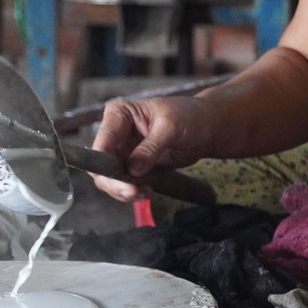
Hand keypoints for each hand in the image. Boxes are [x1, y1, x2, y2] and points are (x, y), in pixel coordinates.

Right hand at [89, 95, 214, 201]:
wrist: (206, 129)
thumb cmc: (189, 117)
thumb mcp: (170, 127)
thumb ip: (150, 147)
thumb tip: (132, 168)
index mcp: (118, 114)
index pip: (102, 140)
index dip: (103, 161)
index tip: (117, 177)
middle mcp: (115, 133)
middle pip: (101, 164)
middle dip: (114, 181)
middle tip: (132, 192)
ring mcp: (122, 152)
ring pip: (109, 178)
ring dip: (124, 190)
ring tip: (145, 193)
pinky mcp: (132, 167)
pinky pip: (124, 184)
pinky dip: (132, 192)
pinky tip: (147, 192)